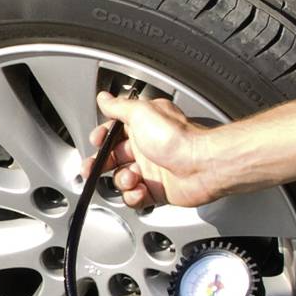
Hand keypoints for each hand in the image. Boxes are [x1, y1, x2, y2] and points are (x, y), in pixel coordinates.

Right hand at [86, 92, 220, 207]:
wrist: (201, 165)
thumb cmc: (177, 137)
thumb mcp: (141, 112)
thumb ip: (119, 106)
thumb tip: (104, 98)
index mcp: (142, 127)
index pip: (113, 133)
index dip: (102, 138)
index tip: (97, 141)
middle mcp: (147, 148)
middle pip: (113, 159)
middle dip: (100, 164)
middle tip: (94, 167)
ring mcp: (152, 171)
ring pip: (122, 180)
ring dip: (122, 180)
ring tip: (132, 177)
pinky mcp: (159, 191)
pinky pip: (136, 198)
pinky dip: (134, 197)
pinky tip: (140, 190)